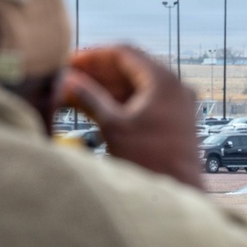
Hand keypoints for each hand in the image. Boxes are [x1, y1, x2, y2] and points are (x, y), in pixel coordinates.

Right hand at [57, 46, 202, 189]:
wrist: (180, 193)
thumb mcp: (113, 126)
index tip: (71, 61)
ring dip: (108, 88)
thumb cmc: (151, 162)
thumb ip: (88, 98)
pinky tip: (97, 110)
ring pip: (137, 86)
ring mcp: (178, 104)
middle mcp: (176, 87)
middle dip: (98, 72)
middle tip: (70, 77)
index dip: (94, 55)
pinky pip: (145, 102)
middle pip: (131, 68)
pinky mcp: (176, 121)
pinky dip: (122, 103)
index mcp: (164, 81)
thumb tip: (66, 80)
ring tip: (76, 95)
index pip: (125, 52)